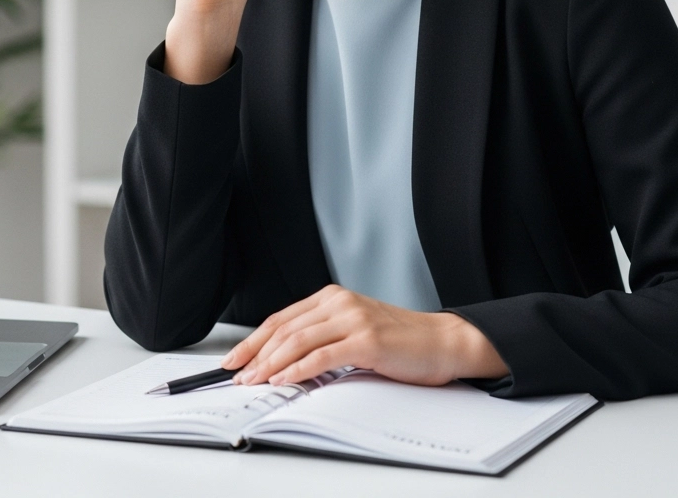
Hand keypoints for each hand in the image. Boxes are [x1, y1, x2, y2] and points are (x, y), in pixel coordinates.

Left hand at [220, 284, 507, 387]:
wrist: (441, 342)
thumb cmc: (399, 341)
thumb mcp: (353, 329)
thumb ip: (322, 336)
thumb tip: (281, 360)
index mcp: (332, 297)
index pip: (282, 318)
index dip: (254, 339)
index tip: (235, 358)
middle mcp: (339, 302)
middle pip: (284, 328)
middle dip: (255, 353)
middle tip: (237, 374)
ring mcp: (352, 318)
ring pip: (298, 340)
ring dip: (271, 363)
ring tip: (255, 381)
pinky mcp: (366, 339)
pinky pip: (323, 355)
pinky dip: (298, 369)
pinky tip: (284, 379)